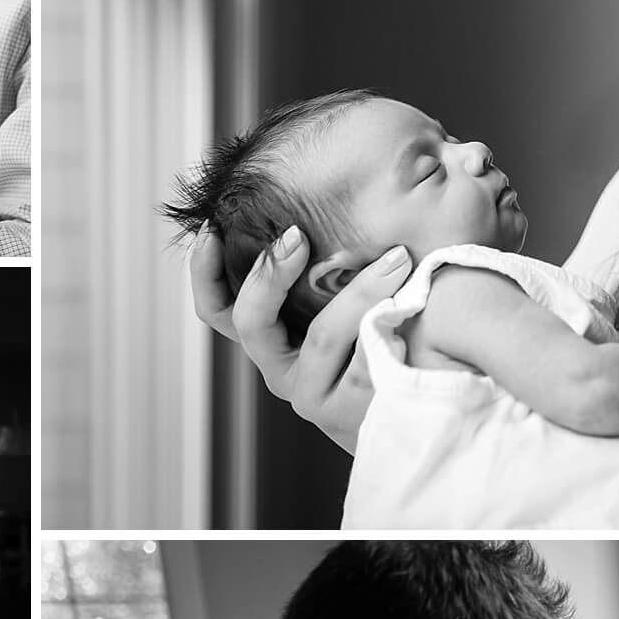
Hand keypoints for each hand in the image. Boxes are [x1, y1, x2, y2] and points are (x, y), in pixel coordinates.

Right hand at [191, 224, 412, 454]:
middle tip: (298, 234)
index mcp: (270, 342)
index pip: (216, 310)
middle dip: (270, 274)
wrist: (415, 419)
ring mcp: (313, 396)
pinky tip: (412, 303)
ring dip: (358, 292)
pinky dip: (387, 328)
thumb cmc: (377, 347)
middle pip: (251, 321)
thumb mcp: (340, 309)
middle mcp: (281, 371)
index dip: (203, 272)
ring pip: (322, 336)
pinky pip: (366, 364)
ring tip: (397, 259)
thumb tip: (316, 199)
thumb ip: (325, 270)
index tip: (212, 228)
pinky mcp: (351, 415)